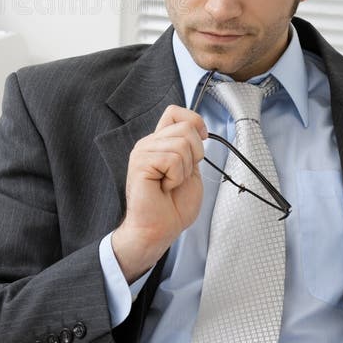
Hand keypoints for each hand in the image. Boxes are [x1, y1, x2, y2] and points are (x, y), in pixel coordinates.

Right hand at [112, 105, 206, 282]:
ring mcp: (142, 151)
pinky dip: (176, 177)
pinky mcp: (140, 162)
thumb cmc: (172, 207)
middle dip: (195, 155)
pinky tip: (164, 187)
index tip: (202, 138)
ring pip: (182, 143)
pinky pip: (172, 159)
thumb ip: (191, 149)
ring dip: (184, 170)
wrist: (158, 230)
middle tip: (180, 176)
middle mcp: (149, 143)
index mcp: (159, 142)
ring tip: (171, 183)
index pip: (175, 112)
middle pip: (185, 127)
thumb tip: (198, 130)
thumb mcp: (190, 171)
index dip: (194, 120)